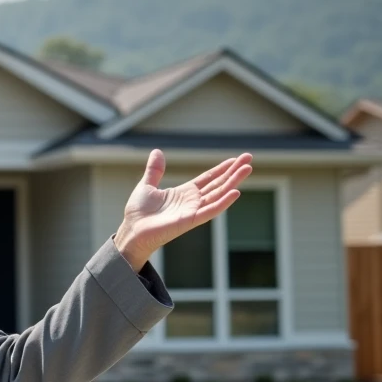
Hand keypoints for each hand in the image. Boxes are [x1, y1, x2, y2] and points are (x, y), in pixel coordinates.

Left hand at [114, 150, 253, 270]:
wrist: (132, 230)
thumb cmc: (138, 212)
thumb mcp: (146, 185)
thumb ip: (154, 170)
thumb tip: (157, 151)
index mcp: (184, 193)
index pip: (208, 178)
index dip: (222, 169)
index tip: (236, 159)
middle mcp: (192, 201)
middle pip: (218, 184)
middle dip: (233, 172)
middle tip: (249, 159)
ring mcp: (193, 211)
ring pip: (218, 194)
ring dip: (233, 182)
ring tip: (247, 169)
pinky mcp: (190, 221)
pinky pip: (210, 211)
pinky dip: (223, 202)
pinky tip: (235, 192)